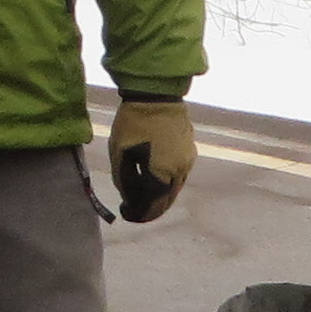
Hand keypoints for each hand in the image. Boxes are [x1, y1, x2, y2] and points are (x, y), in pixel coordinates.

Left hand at [107, 95, 194, 222]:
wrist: (157, 96)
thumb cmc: (134, 125)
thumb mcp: (120, 155)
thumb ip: (125, 182)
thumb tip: (130, 199)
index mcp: (162, 177)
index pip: (152, 208)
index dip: (138, 215)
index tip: (126, 212)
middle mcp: (179, 174)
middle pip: (166, 201)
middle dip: (150, 206)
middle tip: (134, 205)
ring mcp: (188, 161)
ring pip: (173, 188)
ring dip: (159, 193)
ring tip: (142, 189)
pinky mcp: (190, 150)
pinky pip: (178, 173)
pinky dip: (166, 179)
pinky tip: (154, 173)